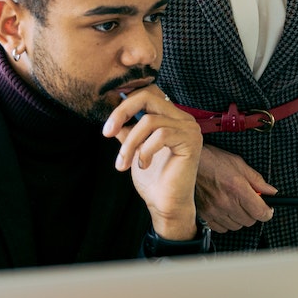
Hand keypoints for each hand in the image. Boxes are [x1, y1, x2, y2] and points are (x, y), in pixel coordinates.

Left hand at [103, 85, 201, 239]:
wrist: (165, 203)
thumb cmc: (152, 178)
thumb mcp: (134, 148)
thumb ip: (127, 130)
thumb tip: (113, 116)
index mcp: (172, 117)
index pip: (148, 94)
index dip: (125, 104)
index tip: (108, 126)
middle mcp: (183, 119)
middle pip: (148, 97)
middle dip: (122, 112)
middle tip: (107, 132)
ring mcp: (189, 129)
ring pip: (150, 121)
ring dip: (130, 143)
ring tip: (123, 162)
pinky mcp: (191, 141)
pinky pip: (161, 135)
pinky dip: (145, 150)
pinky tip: (143, 165)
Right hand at [193, 144, 274, 232]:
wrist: (187, 163)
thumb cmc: (212, 161)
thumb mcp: (239, 164)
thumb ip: (257, 180)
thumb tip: (271, 191)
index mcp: (238, 188)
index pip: (260, 212)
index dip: (267, 212)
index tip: (268, 210)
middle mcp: (226, 202)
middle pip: (250, 221)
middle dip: (253, 213)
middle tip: (249, 203)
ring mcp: (214, 211)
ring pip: (236, 226)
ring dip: (240, 218)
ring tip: (235, 205)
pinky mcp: (204, 216)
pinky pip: (222, 228)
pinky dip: (226, 222)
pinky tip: (225, 210)